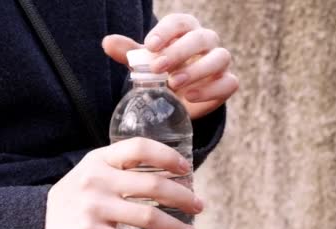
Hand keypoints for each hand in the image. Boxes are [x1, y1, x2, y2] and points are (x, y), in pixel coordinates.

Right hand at [44, 138, 202, 228]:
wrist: (34, 227)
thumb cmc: (73, 199)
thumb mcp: (91, 173)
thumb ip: (121, 170)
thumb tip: (169, 178)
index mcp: (100, 159)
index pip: (139, 148)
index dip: (168, 156)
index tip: (187, 169)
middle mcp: (97, 179)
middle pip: (152, 184)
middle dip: (183, 196)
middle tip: (199, 206)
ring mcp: (93, 207)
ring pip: (148, 216)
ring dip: (175, 227)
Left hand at [102, 13, 238, 119]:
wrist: (179, 98)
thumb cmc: (162, 72)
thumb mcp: (145, 63)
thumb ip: (129, 53)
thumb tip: (107, 42)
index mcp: (186, 31)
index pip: (181, 22)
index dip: (167, 32)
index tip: (150, 45)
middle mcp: (207, 42)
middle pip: (201, 38)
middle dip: (180, 51)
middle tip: (158, 67)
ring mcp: (219, 63)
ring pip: (220, 58)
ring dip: (197, 70)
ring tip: (174, 84)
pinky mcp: (226, 84)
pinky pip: (228, 83)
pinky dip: (211, 90)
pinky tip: (190, 96)